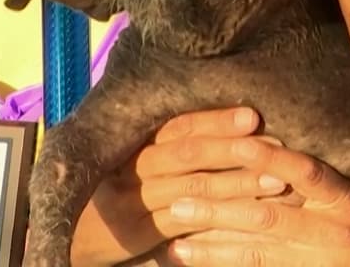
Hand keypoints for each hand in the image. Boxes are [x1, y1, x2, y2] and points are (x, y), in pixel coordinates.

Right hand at [68, 106, 289, 266]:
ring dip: (237, 182)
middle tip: (275, 144)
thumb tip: (225, 120)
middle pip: (187, 152)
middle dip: (233, 147)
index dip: (215, 120)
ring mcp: (134, 200)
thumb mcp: (134, 163)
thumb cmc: (116, 192)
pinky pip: (186, 222)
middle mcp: (132, 167)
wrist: (73, 235)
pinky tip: (249, 215)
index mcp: (134, 142)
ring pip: (192, 187)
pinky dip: (220, 217)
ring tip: (276, 180)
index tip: (251, 115)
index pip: (177, 127)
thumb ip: (169, 145)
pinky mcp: (140, 232)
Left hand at [165, 139, 349, 266]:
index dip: (274, 159)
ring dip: (211, 240)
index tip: (240, 143)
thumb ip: (319, 170)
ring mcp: (318, 256)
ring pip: (256, 249)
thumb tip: (265, 136)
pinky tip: (187, 254)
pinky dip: (219, 260)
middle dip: (221, 207)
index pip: (308, 173)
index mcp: (343, 196)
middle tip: (180, 199)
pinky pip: (257, 266)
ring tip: (175, 228)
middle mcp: (331, 227)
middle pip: (270, 216)